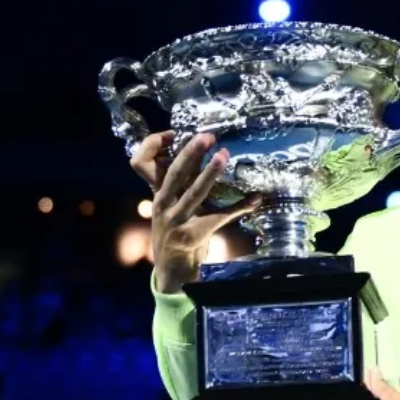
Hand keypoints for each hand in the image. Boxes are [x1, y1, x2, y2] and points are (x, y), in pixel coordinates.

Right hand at [129, 130, 258, 292]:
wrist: (171, 267)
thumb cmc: (175, 229)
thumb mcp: (172, 204)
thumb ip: (182, 183)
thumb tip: (200, 154)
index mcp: (157, 194)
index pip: (144, 164)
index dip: (154, 146)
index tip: (174, 132)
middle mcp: (163, 204)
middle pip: (174, 174)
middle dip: (190, 153)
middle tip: (207, 137)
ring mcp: (177, 220)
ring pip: (194, 192)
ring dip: (210, 174)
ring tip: (223, 156)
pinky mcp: (193, 234)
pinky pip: (220, 217)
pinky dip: (240, 206)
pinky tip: (255, 198)